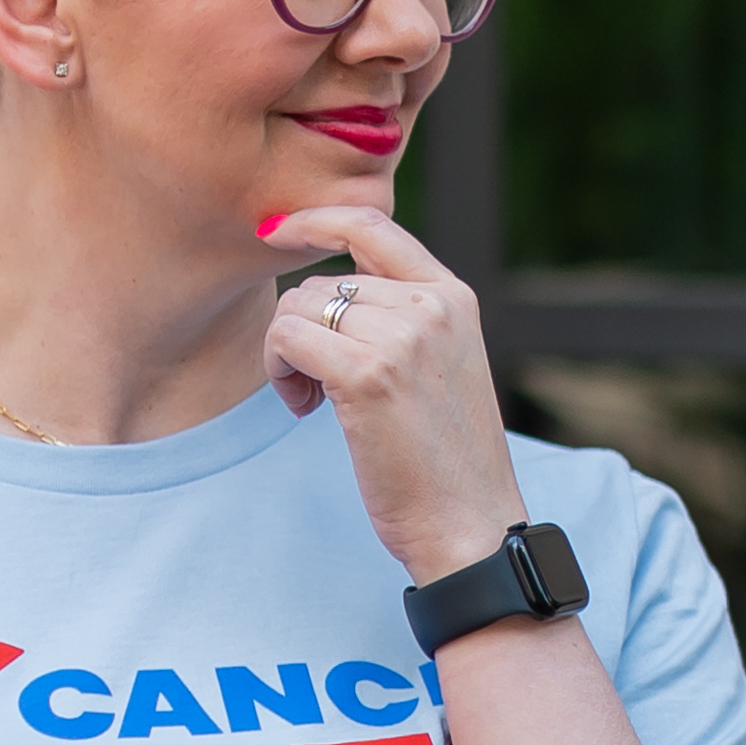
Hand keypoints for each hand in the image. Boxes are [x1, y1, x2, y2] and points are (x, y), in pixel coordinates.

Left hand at [260, 206, 531, 577]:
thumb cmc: (445, 462)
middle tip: (314, 385)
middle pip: (321, 281)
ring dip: (287, 356)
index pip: (372, 224)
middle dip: (302, 329)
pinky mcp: (367, 374)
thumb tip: (325, 288)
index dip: (314, 220)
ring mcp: (402, 337)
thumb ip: (403, 318)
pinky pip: (286, 339)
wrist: (469, 525)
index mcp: (454, 297)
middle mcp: (432, 306)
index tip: (276, 233)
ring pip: (297, 308)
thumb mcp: (441, 368)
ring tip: (314, 402)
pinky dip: (279, 372)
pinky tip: (305, 408)